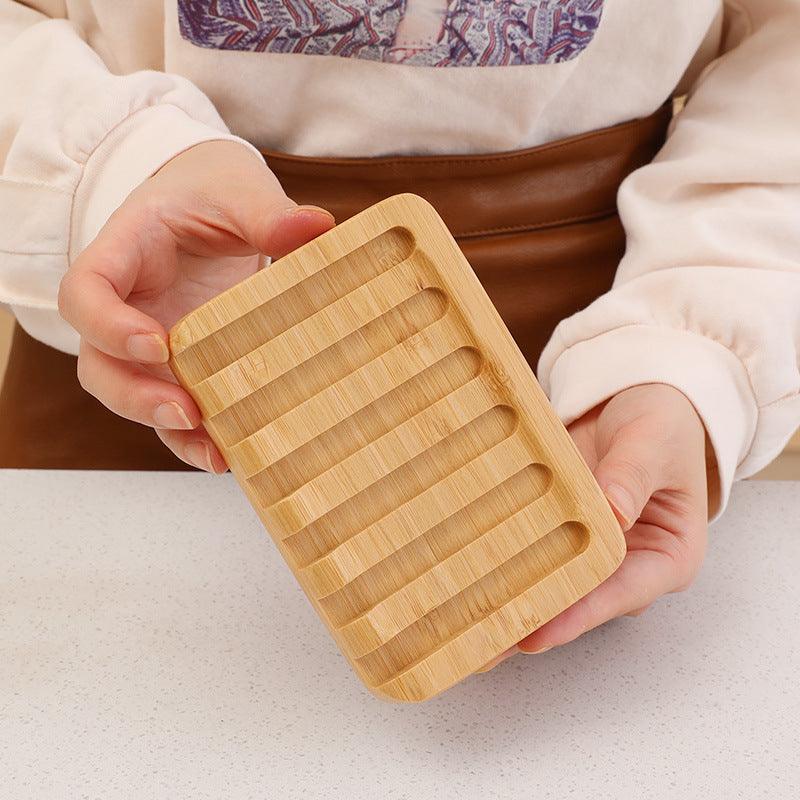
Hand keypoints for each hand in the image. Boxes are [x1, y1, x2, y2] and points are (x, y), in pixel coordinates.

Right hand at [58, 141, 334, 470]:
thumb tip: (316, 228)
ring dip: (166, 428)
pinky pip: (173, 406)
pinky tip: (228, 455)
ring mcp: (149, 340)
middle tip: (186, 411)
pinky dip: (195, 436)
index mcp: (124, 252)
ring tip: (215, 453)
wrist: (211, 203)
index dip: (107, 325)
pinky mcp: (180, 364)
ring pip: (132, 396)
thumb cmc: (213, 192)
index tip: (157, 344)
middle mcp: (127, 305)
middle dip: (135, 395)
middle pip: (99, 363)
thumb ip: (269, 213)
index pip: (85, 293)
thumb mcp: (240, 191)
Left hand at [480, 383, 708, 670]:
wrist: (635, 394)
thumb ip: (633, 474)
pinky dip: (503, 567)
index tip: (537, 635)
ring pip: (550, 585)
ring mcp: (590, 551)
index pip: (621, 594)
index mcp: (667, 556)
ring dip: (510, 604)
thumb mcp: (655, 441)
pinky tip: (467, 584)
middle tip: (485, 645)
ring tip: (464, 633)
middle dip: (533, 622)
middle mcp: (627, 565)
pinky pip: (532, 553)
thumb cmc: (662, 421)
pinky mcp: (560, 532)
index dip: (578, 615)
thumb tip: (614, 511)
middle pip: (579, 601)